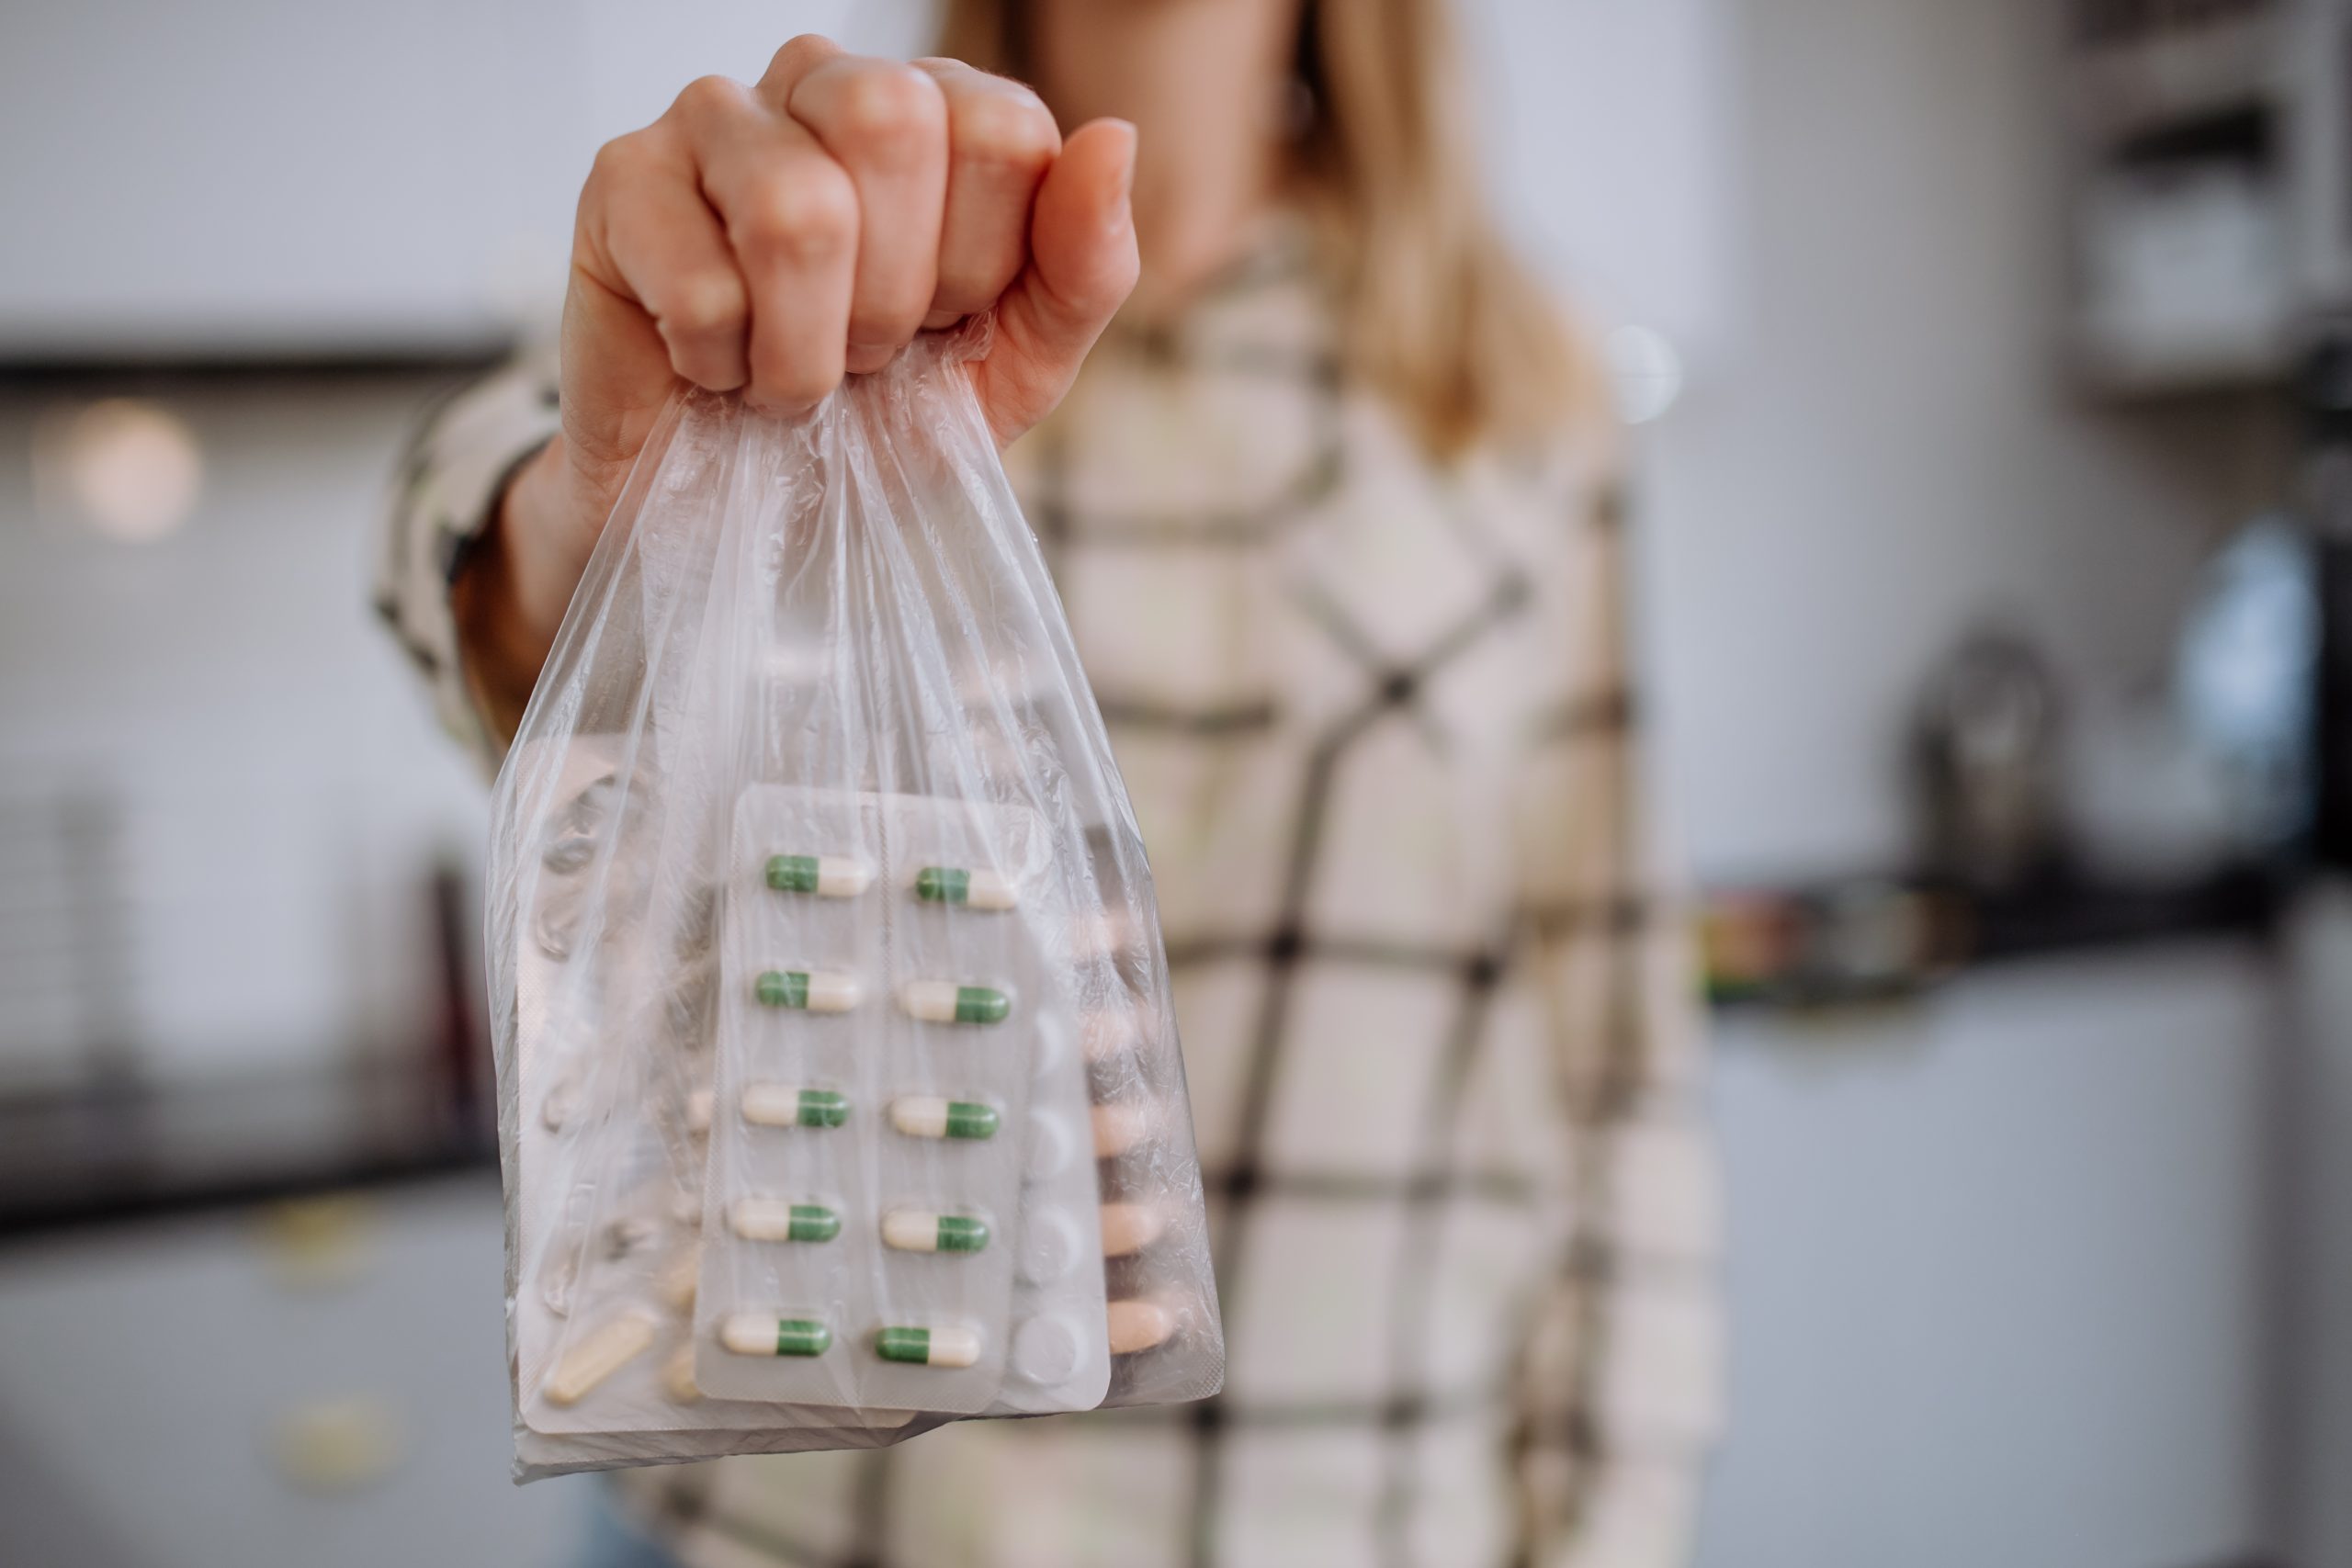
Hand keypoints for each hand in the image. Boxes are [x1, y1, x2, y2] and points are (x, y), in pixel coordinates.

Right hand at [456, 36, 1138, 735]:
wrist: (746, 517)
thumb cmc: (880, 424)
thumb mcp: (1016, 367)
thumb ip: (1083, 266)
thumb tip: (1112, 139)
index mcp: (936, 108)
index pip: (1000, 129)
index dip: (980, 262)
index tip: (940, 323)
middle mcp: (823, 80)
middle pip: (891, 125)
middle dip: (891, 296)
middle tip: (859, 354)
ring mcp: (712, 116)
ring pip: (794, 207)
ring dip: (804, 348)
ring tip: (785, 372)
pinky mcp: (618, 177)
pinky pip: (703, 283)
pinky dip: (722, 367)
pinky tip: (710, 367)